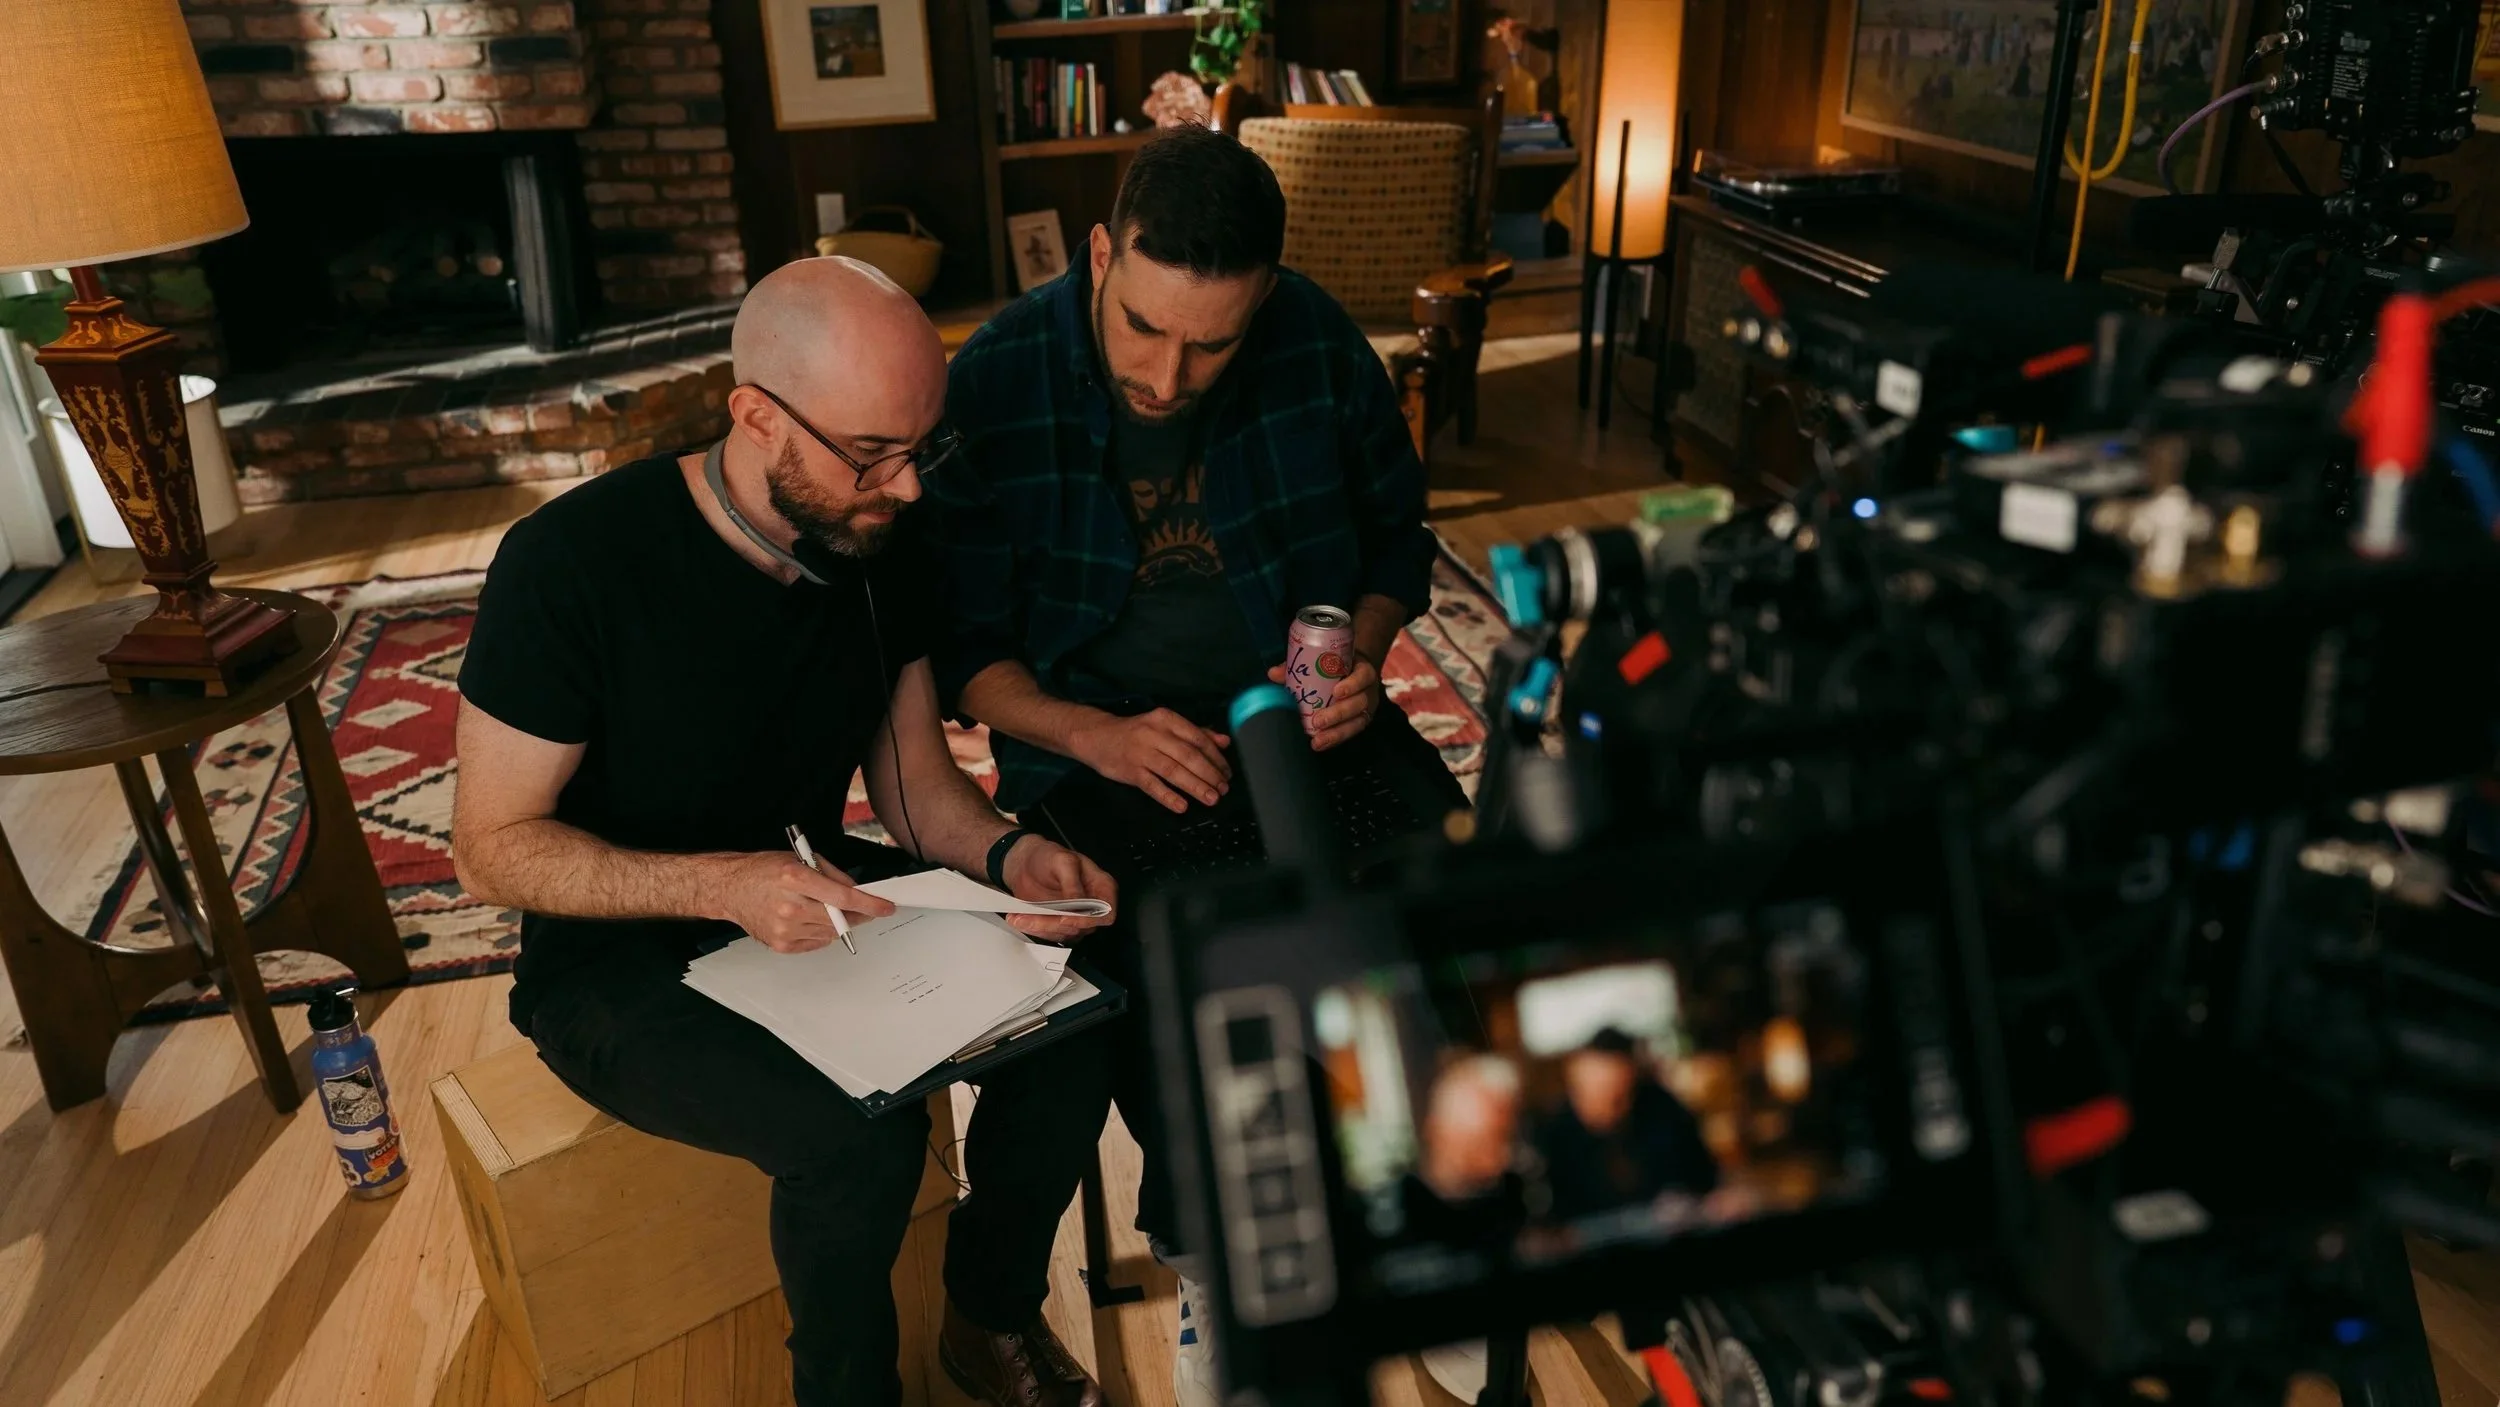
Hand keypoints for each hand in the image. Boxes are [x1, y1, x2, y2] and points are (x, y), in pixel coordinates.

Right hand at [713, 852, 894, 953]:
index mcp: (795, 879)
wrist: (731, 888)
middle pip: (840, 918)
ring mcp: (784, 929)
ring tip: (819, 907)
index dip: (870, 904)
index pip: (843, 897)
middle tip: (861, 908)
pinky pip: (816, 942)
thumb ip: (832, 876)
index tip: (886, 907)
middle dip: (857, 914)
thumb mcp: (800, 859)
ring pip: (831, 932)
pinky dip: (821, 932)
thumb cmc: (764, 870)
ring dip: (836, 922)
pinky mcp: (781, 945)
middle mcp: (790, 907)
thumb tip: (858, 891)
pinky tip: (808, 918)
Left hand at [998, 833, 1118, 941]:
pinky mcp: (1060, 925)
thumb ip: (1072, 882)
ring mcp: (1076, 917)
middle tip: (1033, 916)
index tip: (1065, 919)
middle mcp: (1093, 906)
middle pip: (1082, 926)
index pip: (1106, 913)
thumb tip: (1078, 903)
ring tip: (1019, 917)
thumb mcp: (1062, 861)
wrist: (1026, 863)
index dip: (1088, 920)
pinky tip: (1021, 920)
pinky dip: (1035, 929)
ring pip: (1064, 933)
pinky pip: (1051, 935)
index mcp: (1102, 887)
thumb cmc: (1048, 857)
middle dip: (1055, 924)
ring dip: (1041, 927)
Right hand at [1067, 708, 1231, 812]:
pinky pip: (1152, 785)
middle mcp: (1155, 734)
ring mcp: (1141, 753)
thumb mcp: (1164, 726)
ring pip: (1173, 771)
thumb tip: (1224, 741)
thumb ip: (1195, 732)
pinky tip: (1182, 806)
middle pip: (1189, 756)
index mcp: (1167, 719)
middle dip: (1210, 774)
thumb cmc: (1136, 732)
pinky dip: (1168, 796)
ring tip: (1211, 798)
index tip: (1227, 772)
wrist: (1096, 736)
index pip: (1198, 738)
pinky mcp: (1130, 771)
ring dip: (1195, 787)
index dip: (1216, 757)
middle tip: (1223, 789)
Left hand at [1270, 656, 1382, 751]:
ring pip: (1357, 722)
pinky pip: (1350, 732)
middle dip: (1339, 714)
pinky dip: (1335, 739)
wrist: (1353, 670)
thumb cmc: (1336, 664)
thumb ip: (1299, 665)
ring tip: (1318, 741)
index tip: (1337, 691)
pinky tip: (1320, 744)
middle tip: (1318, 721)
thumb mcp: (1323, 660)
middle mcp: (1368, 691)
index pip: (1364, 676)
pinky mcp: (1361, 722)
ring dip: (1337, 733)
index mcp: (1362, 671)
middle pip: (1360, 703)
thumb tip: (1273, 673)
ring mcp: (1366, 708)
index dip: (1353, 684)